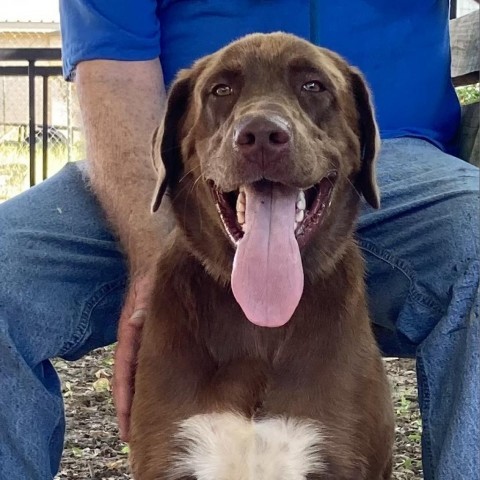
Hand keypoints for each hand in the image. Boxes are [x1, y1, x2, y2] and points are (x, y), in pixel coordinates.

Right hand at [113, 271, 155, 440]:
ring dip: (141, 397)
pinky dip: (151, 382)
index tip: (125, 422)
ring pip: (140, 374)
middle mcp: (135, 341)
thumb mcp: (146, 289)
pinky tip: (161, 395)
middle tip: (133, 436)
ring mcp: (145, 340)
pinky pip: (152, 364)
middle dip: (131, 407)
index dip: (123, 397)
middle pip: (130, 380)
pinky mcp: (155, 337)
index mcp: (130, 334)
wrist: (152, 263)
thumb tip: (136, 321)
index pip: (124, 371)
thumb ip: (142, 304)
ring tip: (145, 424)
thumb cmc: (149, 278)